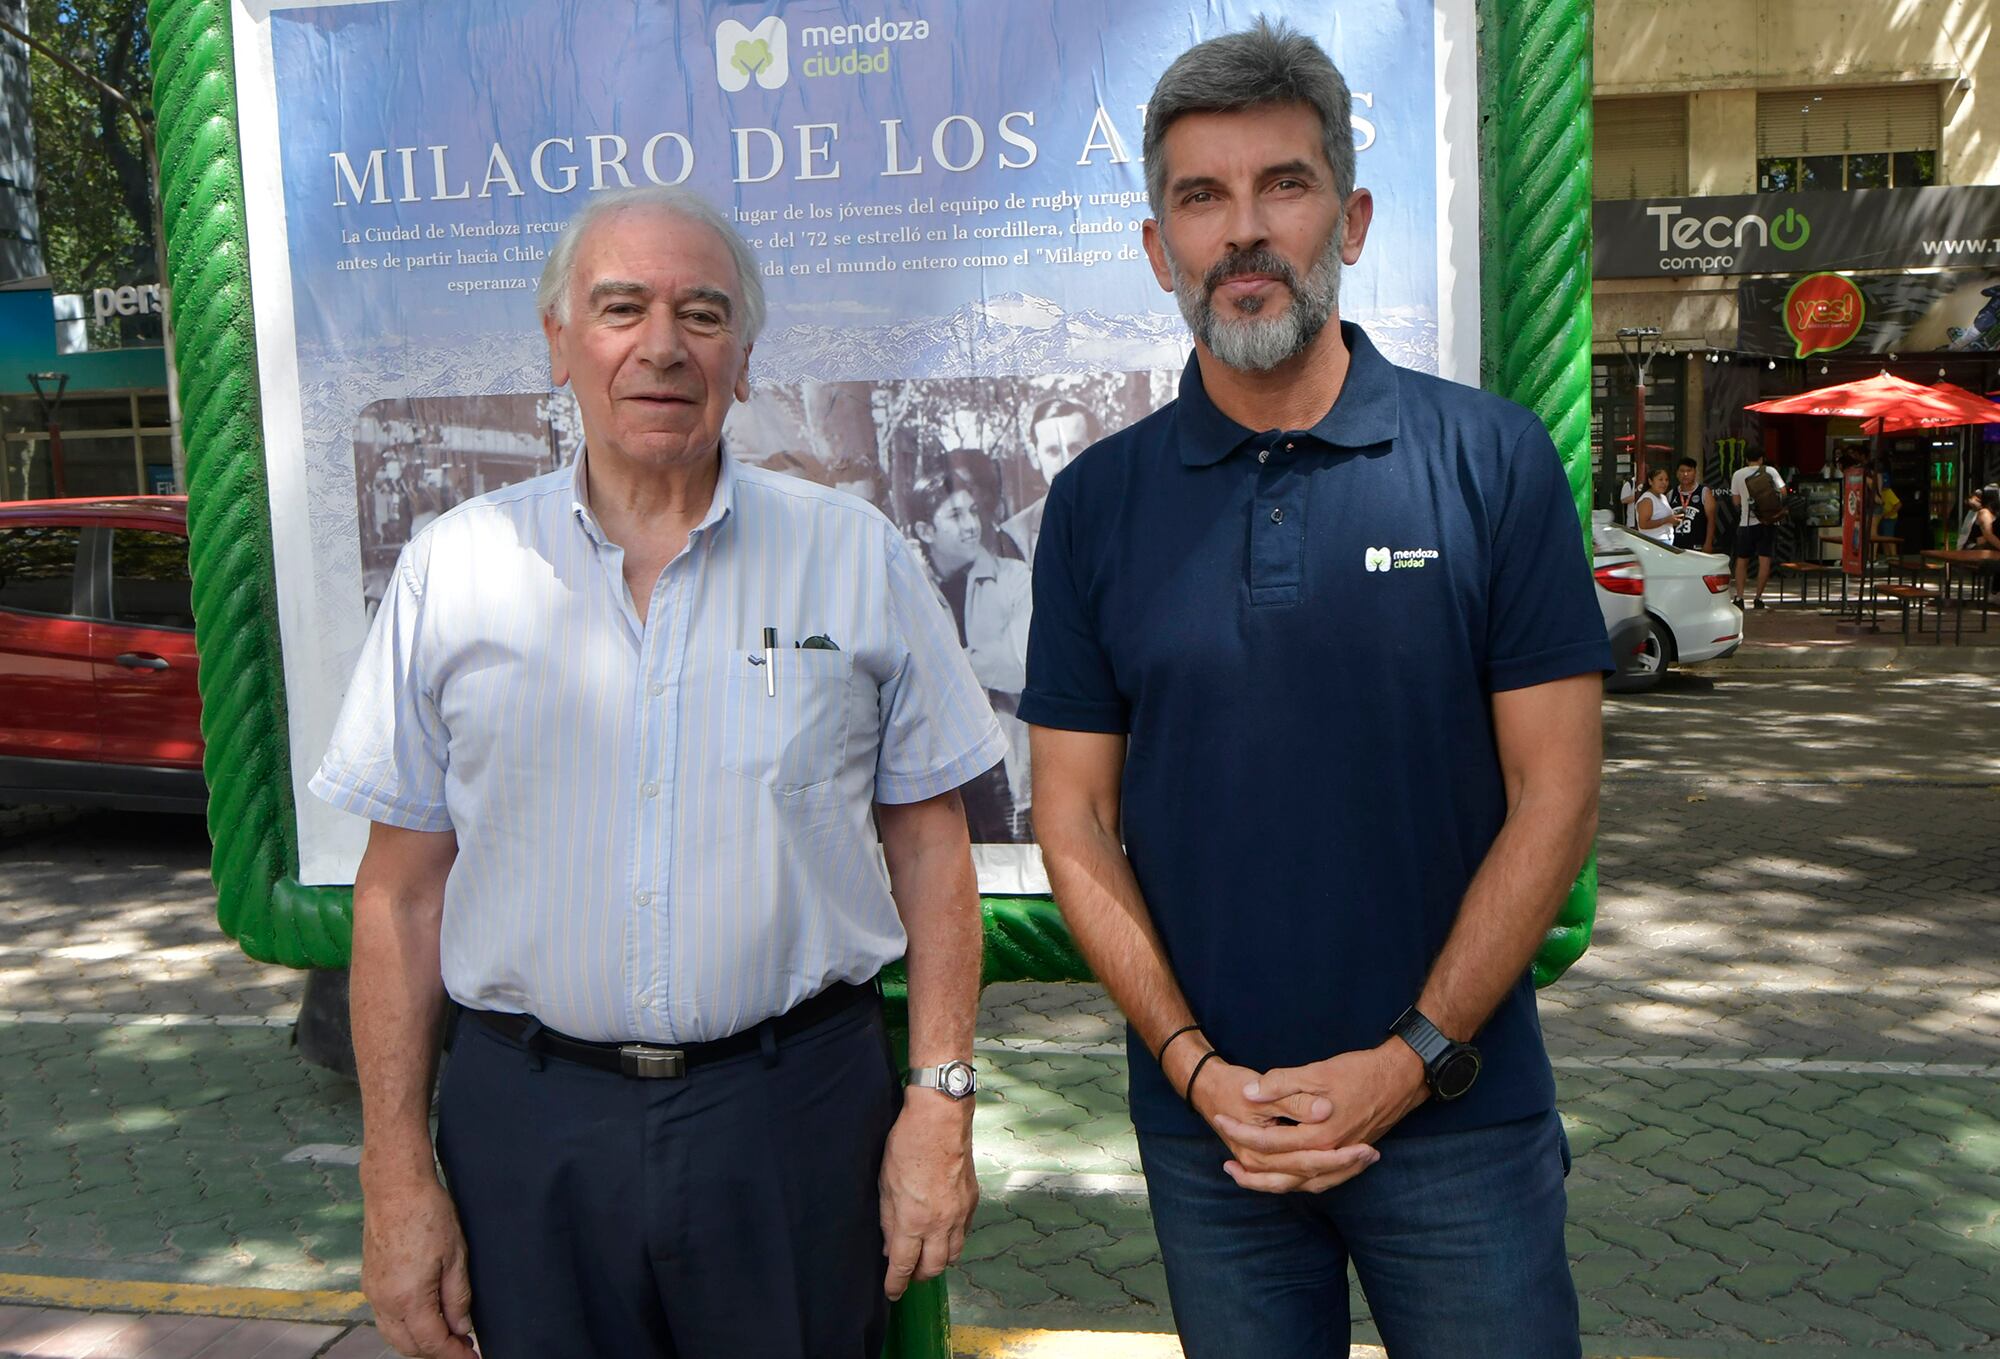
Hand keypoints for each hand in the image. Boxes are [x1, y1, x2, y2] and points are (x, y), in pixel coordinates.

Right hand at [361, 1173, 475, 1358]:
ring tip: (447, 1334)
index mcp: (407, 1298)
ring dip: (419, 1343)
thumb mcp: (455, 1257)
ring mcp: (373, 1292)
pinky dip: (405, 1328)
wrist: (395, 1186)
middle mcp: (384, 1301)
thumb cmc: (427, 1213)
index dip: (454, 1355)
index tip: (472, 1358)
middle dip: (437, 1352)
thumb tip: (461, 1329)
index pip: (432, 1343)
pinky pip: (385, 1319)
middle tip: (463, 1346)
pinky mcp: (369, 1281)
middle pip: (410, 1346)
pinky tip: (424, 1318)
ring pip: (394, 1336)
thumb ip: (457, 1298)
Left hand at [879, 1089, 977, 1299]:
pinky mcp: (972, 1200)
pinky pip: (964, 1232)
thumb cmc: (907, 1145)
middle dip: (918, 1276)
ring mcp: (960, 1213)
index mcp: (913, 1220)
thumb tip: (890, 1246)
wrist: (941, 1119)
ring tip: (926, 1256)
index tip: (891, 1292)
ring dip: (938, 1261)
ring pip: (953, 1254)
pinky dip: (952, 1239)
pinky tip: (942, 1232)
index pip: (904, 1265)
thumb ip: (888, 1220)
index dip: (895, 1283)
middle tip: (908, 1274)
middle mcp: (940, 1223)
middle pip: (933, 1268)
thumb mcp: (885, 1184)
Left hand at [1210, 1041, 1426, 1193]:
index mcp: (1319, 1134)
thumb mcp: (1316, 1072)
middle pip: (1283, 1173)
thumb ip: (1280, 1084)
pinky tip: (1284, 1179)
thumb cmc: (1359, 1072)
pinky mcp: (1349, 1157)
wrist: (1402, 1078)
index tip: (1220, 1122)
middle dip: (1251, 1170)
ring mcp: (1342, 1158)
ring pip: (1301, 1184)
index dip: (1242, 1133)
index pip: (1271, 1142)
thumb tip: (1248, 1094)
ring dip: (1272, 1184)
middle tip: (1225, 1165)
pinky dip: (1298, 1183)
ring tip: (1245, 1179)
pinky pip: (1320, 1181)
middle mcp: (1330, 1153)